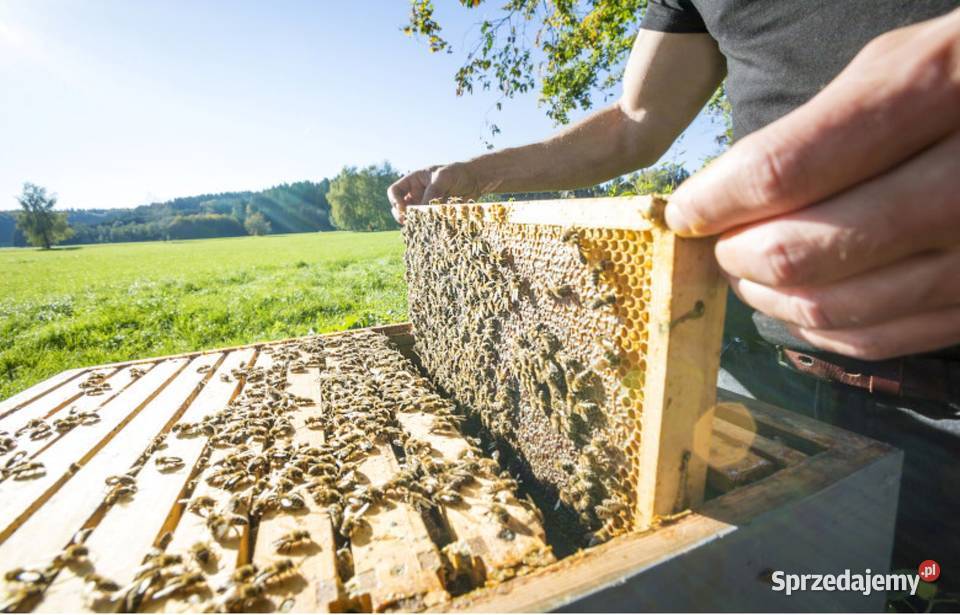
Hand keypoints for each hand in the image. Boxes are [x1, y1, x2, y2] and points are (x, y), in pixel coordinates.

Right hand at [387, 163, 480, 223]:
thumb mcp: (443, 177)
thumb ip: (432, 192)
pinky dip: (426, 228)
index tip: (404, 210)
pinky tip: (432, 230)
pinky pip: (425, 224)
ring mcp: (424, 207)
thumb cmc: (457, 173)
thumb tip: (422, 210)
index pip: (394, 192)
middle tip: (410, 222)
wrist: (474, 181)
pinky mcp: (434, 216)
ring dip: (414, 224)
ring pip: (411, 219)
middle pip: (398, 209)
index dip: (395, 201)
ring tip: (422, 227)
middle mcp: (416, 195)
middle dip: (402, 216)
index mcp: (413, 181)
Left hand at [665, 9, 959, 359]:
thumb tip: (721, 196)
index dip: (715, 201)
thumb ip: (808, 128)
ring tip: (752, 268)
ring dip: (767, 295)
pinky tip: (801, 298)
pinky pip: (874, 340)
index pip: (783, 171)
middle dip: (736, 255)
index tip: (686, 210)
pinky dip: (817, 326)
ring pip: (829, 308)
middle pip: (798, 255)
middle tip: (722, 240)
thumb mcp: (896, 65)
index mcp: (932, 95)